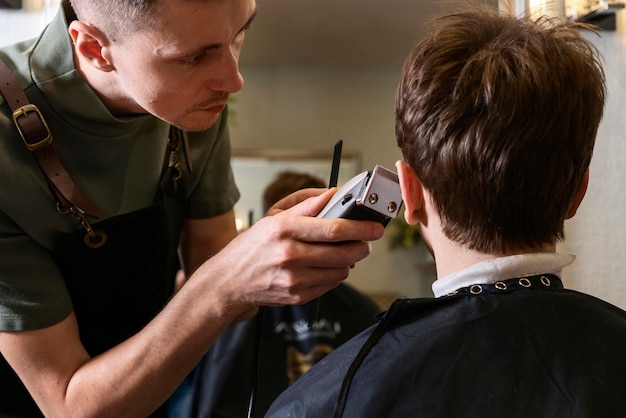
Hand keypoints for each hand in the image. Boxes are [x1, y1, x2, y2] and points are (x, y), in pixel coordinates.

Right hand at [192, 188, 384, 313]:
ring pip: (341, 270)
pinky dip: (334, 275)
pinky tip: (324, 267)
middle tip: (366, 241)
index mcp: (284, 229)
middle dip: (362, 246)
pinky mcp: (297, 296)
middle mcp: (289, 254)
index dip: (361, 227)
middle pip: (343, 252)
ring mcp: (294, 278)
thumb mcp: (274, 218)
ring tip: (342, 253)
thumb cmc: (252, 247)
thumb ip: (306, 205)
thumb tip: (333, 194)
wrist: (229, 282)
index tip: (375, 227)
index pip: (334, 228)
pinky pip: (330, 285)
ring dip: (348, 261)